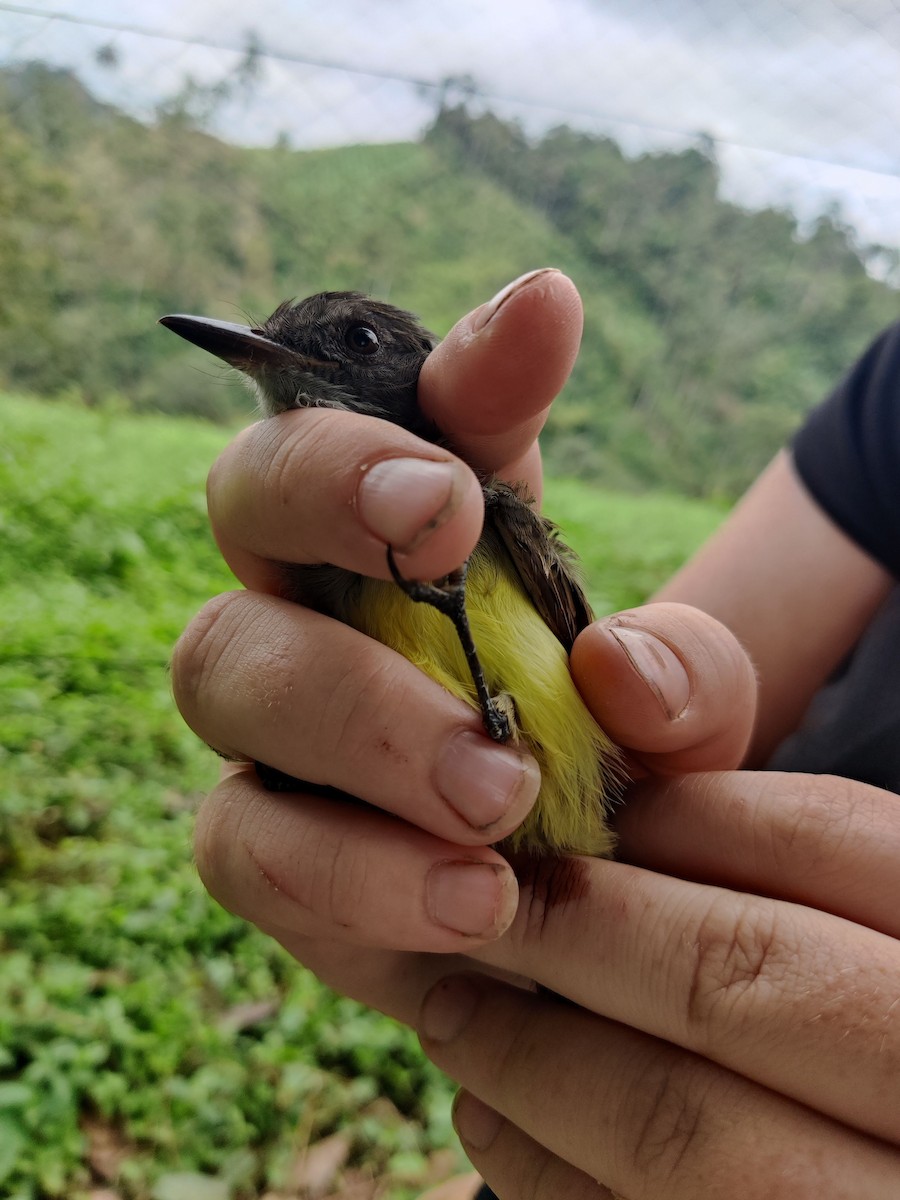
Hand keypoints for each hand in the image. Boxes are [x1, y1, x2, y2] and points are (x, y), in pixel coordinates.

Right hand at [171, 269, 754, 967]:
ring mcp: (275, 721)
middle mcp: (323, 598)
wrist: (587, 907)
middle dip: (335, 506)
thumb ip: (685, 670)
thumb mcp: (688, 723)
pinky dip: (347, 876)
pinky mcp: (265, 849)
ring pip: (216, 665)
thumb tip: (619, 661)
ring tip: (498, 805)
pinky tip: (470, 907)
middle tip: (455, 554)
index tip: (516, 361)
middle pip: (248, 494)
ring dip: (353, 723)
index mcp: (425, 530)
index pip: (398, 404)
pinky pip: (239, 842)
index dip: (443, 376)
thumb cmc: (623, 781)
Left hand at [417, 770, 899, 1198]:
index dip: (682, 818)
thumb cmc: (839, 981)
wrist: (862, 1143)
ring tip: (453, 1013)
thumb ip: (731, 750)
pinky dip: (550, 1174)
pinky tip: (494, 1122)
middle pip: (746, 976)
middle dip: (580, 932)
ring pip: (692, 1130)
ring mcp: (880, 1199)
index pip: (832, 840)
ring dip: (535, 1059)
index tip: (577, 819)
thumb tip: (610, 671)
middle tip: (482, 907)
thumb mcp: (841, 877)